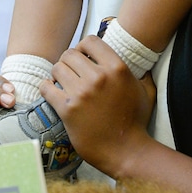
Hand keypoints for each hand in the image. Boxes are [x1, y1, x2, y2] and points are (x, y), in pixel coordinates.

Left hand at [42, 36, 155, 176]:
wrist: (125, 151)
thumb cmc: (136, 123)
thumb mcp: (145, 92)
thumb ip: (143, 76)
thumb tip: (145, 67)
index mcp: (116, 68)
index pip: (90, 41)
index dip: (83, 46)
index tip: (83, 55)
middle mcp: (98, 77)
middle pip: (70, 53)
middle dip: (68, 60)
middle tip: (70, 70)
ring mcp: (82, 93)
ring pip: (57, 68)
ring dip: (58, 74)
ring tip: (62, 81)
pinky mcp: (67, 109)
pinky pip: (47, 88)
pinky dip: (46, 87)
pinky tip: (52, 90)